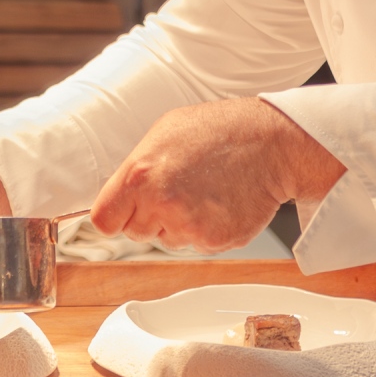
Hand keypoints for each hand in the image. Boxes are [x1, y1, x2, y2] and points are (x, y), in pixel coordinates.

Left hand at [89, 98, 344, 252]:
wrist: (271, 143)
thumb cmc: (218, 131)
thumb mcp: (163, 134)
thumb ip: (134, 170)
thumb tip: (117, 194)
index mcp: (140, 175)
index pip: (104, 220)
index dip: (115, 215)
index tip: (124, 210)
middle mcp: (160, 203)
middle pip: (135, 233)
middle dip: (150, 216)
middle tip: (177, 189)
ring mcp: (188, 226)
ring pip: (167, 240)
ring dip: (179, 223)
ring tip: (203, 190)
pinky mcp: (214, 241)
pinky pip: (197, 245)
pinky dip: (206, 230)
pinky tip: (219, 203)